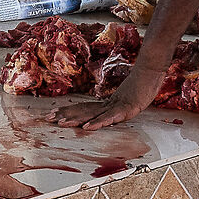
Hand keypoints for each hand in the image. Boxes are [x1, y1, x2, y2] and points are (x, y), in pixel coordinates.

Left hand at [50, 58, 166, 132]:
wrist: (151, 71)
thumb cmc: (142, 85)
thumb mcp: (129, 98)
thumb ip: (119, 104)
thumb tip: (111, 108)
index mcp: (107, 103)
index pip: (84, 108)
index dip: (69, 111)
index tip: (53, 113)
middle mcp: (107, 104)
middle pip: (83, 110)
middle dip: (65, 114)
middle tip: (47, 117)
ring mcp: (115, 106)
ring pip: (92, 114)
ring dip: (76, 119)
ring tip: (61, 123)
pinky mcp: (125, 109)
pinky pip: (109, 118)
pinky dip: (98, 123)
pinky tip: (87, 127)